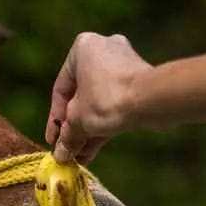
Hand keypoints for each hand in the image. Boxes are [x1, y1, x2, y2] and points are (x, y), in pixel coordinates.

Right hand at [45, 32, 151, 163]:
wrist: (152, 100)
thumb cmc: (107, 101)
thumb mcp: (78, 121)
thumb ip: (67, 137)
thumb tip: (60, 155)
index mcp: (83, 48)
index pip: (61, 89)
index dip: (55, 120)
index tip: (53, 141)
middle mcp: (103, 50)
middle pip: (81, 97)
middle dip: (74, 128)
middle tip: (67, 150)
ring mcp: (123, 65)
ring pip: (99, 103)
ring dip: (88, 131)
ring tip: (79, 157)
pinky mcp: (138, 82)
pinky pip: (114, 104)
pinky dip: (104, 124)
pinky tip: (93, 151)